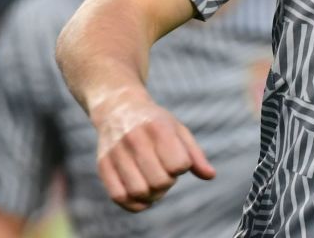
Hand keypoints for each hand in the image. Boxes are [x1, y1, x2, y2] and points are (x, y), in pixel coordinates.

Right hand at [91, 90, 215, 211]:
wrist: (119, 108)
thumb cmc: (156, 123)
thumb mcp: (179, 130)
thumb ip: (195, 154)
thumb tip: (210, 176)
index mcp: (158, 128)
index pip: (178, 164)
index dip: (182, 167)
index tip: (178, 160)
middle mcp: (135, 139)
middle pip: (159, 181)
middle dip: (168, 184)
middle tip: (165, 174)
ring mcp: (116, 153)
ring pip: (139, 191)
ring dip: (152, 195)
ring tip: (153, 185)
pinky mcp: (102, 165)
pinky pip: (119, 197)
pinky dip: (134, 204)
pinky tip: (142, 196)